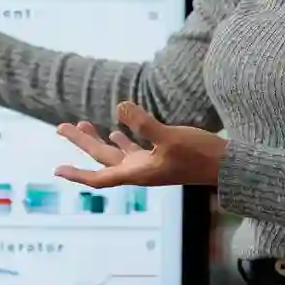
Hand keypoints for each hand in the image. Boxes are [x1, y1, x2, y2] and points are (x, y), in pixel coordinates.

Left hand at [55, 101, 226, 188]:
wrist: (227, 167)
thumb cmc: (200, 155)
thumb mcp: (170, 138)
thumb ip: (144, 124)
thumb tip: (119, 107)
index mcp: (138, 173)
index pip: (100, 177)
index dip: (77, 174)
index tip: (57, 170)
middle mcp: (140, 172)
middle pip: (102, 159)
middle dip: (81, 143)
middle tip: (61, 127)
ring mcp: (150, 165)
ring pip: (116, 153)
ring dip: (99, 140)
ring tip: (83, 125)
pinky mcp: (161, 156)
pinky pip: (134, 150)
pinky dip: (122, 140)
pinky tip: (115, 130)